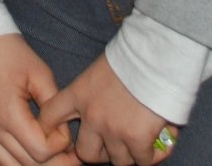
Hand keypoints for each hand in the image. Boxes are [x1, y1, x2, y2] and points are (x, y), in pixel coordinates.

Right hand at [0, 33, 71, 165]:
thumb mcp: (40, 73)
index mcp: (9, 114)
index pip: (42, 150)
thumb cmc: (9, 51)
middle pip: (28, 163)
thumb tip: (63, 132)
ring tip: (47, 154)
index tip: (64, 127)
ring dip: (31, 165)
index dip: (61, 143)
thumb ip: (54, 106)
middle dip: (53, 159)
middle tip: (68, 149)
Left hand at [35, 53, 176, 165]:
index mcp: (79, 93)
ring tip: (141, 144)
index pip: (50, 116)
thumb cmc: (133, 55)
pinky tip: (160, 144)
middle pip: (85, 153)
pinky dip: (152, 156)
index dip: (52, 130)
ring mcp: (114, 129)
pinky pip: (142, 161)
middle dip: (100, 153)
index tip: (62, 135)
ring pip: (117, 161)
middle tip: (114, 145)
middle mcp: (92, 115)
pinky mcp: (137, 139)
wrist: (156, 55)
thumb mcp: (101, 69)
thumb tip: (106, 106)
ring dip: (129, 155)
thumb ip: (95, 91)